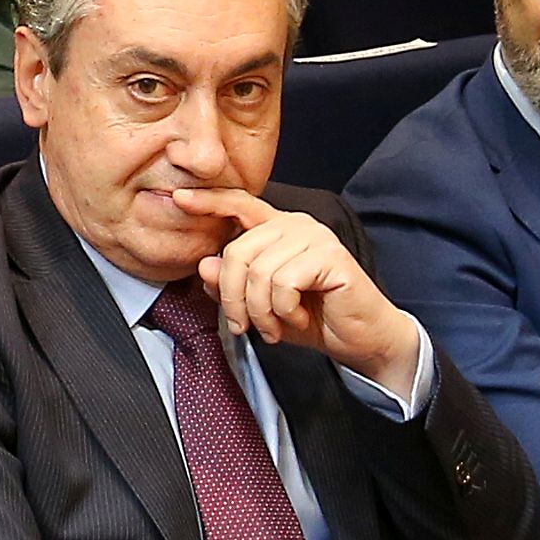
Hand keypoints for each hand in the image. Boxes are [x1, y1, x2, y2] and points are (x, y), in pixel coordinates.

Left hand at [170, 191, 421, 386]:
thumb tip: (204, 265)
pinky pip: (283, 284)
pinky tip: (297, 319)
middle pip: (237, 252)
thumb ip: (230, 286)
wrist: (360, 339)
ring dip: (260, 312)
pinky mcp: (330, 256)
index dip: (209, 202)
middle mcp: (296, 225)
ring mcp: (315, 237)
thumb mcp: (260, 307)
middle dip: (232, 298)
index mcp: (278, 229)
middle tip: (244, 327)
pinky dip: (283, 311)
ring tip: (273, 328)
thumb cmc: (312, 319)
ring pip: (258, 272)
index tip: (179, 199)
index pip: (239, 205)